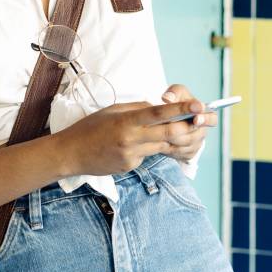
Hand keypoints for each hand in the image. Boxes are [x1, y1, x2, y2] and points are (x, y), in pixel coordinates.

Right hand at [53, 98, 208, 176]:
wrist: (71, 154)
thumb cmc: (90, 127)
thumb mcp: (113, 110)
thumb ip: (137, 108)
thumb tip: (158, 107)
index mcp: (127, 120)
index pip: (159, 113)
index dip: (181, 109)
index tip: (197, 104)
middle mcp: (131, 138)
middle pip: (168, 133)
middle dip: (187, 127)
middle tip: (201, 121)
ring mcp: (132, 155)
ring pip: (160, 145)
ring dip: (167, 138)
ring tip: (164, 130)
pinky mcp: (130, 166)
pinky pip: (146, 155)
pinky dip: (146, 148)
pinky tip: (128, 146)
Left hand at [160, 84, 215, 162]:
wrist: (167, 117)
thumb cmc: (176, 101)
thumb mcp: (176, 93)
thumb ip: (174, 93)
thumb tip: (167, 98)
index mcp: (204, 114)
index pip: (212, 119)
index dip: (205, 120)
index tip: (196, 119)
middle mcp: (202, 130)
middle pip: (196, 135)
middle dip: (183, 130)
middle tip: (170, 126)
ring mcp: (196, 144)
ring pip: (186, 145)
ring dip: (174, 140)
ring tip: (160, 133)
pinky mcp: (187, 154)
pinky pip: (180, 154)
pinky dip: (170, 149)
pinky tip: (160, 142)